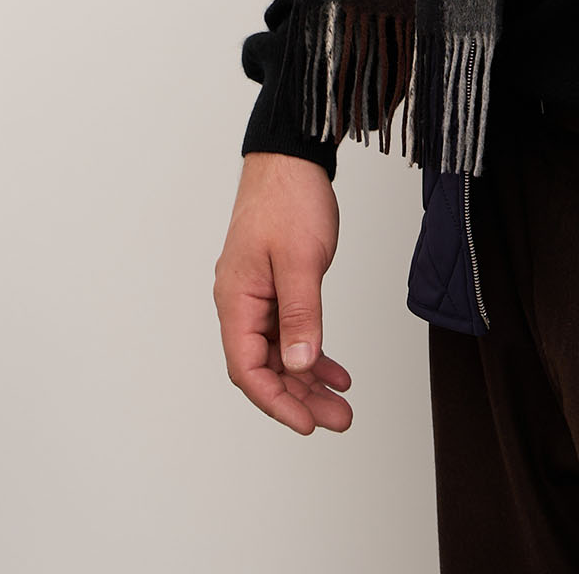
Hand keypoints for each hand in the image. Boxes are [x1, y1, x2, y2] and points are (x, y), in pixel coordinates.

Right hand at [213, 152, 352, 434]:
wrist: (292, 155)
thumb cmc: (289, 198)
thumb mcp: (301, 260)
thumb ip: (301, 315)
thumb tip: (299, 365)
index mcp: (237, 300)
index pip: (248, 369)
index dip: (276, 401)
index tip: (306, 423)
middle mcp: (241, 302)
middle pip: (266, 367)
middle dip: (300, 398)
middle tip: (338, 419)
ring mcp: (258, 294)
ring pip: (281, 351)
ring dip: (309, 379)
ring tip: (341, 404)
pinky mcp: (276, 284)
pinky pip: (290, 329)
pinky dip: (312, 349)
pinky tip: (335, 370)